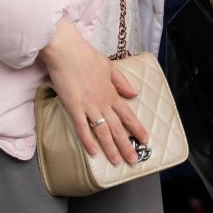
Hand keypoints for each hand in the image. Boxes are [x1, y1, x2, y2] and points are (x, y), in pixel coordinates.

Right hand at [38, 19, 148, 165]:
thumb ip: (121, 82)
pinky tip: (93, 153)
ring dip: (111, 147)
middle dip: (127, 145)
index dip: (137, 128)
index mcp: (112, 92)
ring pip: (103, 131)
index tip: (145, 140)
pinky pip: (82, 127)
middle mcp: (104, 101)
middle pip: (118, 127)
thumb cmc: (87, 57)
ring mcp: (89, 105)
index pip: (128, 115)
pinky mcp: (74, 106)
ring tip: (117, 161)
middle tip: (134, 160)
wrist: (68, 51)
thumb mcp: (110, 67)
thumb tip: (134, 94)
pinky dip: (88, 140)